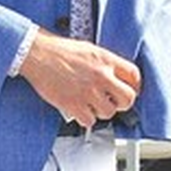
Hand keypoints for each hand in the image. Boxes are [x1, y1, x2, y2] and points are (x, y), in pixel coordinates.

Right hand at [18, 29, 140, 127]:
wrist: (35, 54)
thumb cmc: (57, 50)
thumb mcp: (88, 49)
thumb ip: (104, 63)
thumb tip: (115, 76)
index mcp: (106, 59)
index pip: (134, 76)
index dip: (134, 86)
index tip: (130, 90)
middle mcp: (101, 76)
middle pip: (128, 99)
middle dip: (122, 103)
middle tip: (113, 102)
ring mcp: (88, 92)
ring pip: (109, 113)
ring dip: (101, 111)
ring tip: (90, 103)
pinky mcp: (74, 104)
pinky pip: (89, 121)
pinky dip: (85, 117)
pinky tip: (79, 108)